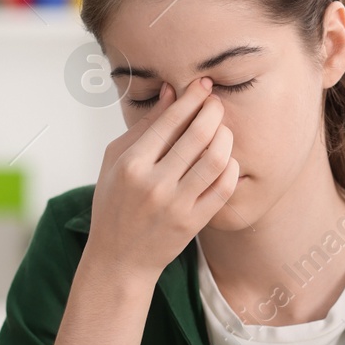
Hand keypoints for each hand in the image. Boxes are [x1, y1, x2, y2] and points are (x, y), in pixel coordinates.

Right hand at [85, 75, 238, 286]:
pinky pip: (224, 188)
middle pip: (197, 136)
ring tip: (222, 130)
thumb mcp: (115, 161)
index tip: (203, 85)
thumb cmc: (113, 205)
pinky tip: (226, 159)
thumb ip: (143, 127)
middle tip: (216, 103)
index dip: (191, 98)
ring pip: (215, 159)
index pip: (169, 121)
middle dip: (212, 111)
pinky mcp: (193, 223)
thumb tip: (172, 94)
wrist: (119, 259)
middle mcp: (154, 184)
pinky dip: (231, 167)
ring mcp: (176, 206)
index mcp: (131, 165)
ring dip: (225, 137)